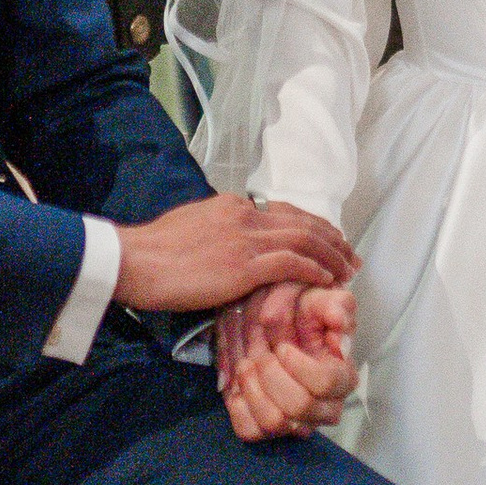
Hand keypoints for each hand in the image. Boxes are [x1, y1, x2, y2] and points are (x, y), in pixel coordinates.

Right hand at [113, 193, 357, 317]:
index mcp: (231, 205)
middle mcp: (244, 215)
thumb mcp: (190, 227)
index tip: (327, 239)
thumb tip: (229, 246)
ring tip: (347, 269)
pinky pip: (291, 263)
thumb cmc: (152, 252)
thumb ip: (216, 231)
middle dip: (331, 238)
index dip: (311, 225)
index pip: (283, 211)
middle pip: (301, 222)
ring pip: (304, 240)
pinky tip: (326, 279)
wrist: (134, 260)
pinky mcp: (243, 265)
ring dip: (331, 255)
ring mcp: (245, 239)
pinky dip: (314, 269)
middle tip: (350, 254)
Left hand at [216, 280, 358, 440]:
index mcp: (343, 379)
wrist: (275, 331)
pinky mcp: (266, 430)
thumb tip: (339, 323)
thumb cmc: (302, 318)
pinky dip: (239, 405)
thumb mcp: (321, 301)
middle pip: (299, 407)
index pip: (327, 384)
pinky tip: (242, 383)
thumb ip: (336, 306)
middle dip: (273, 376)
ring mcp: (297, 423)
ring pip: (275, 422)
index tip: (283, 347)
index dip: (300, 366)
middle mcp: (324, 408)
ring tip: (247, 365)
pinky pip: (250, 430)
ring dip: (254, 389)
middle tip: (262, 355)